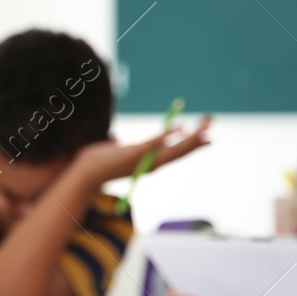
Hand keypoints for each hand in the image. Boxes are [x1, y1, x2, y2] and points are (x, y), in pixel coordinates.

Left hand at [72, 117, 213, 187]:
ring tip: (203, 126)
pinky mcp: (133, 152)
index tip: (208, 137)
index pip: (177, 153)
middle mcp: (151, 164)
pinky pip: (154, 142)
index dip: (193, 144)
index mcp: (150, 163)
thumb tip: (120, 141)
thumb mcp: (118, 153)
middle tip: (211, 122)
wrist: (85, 173)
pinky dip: (167, 135)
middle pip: (181, 150)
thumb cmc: (99, 162)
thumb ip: (125, 148)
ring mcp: (144, 159)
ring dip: (190, 136)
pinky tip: (179, 127)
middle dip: (198, 136)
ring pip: (173, 148)